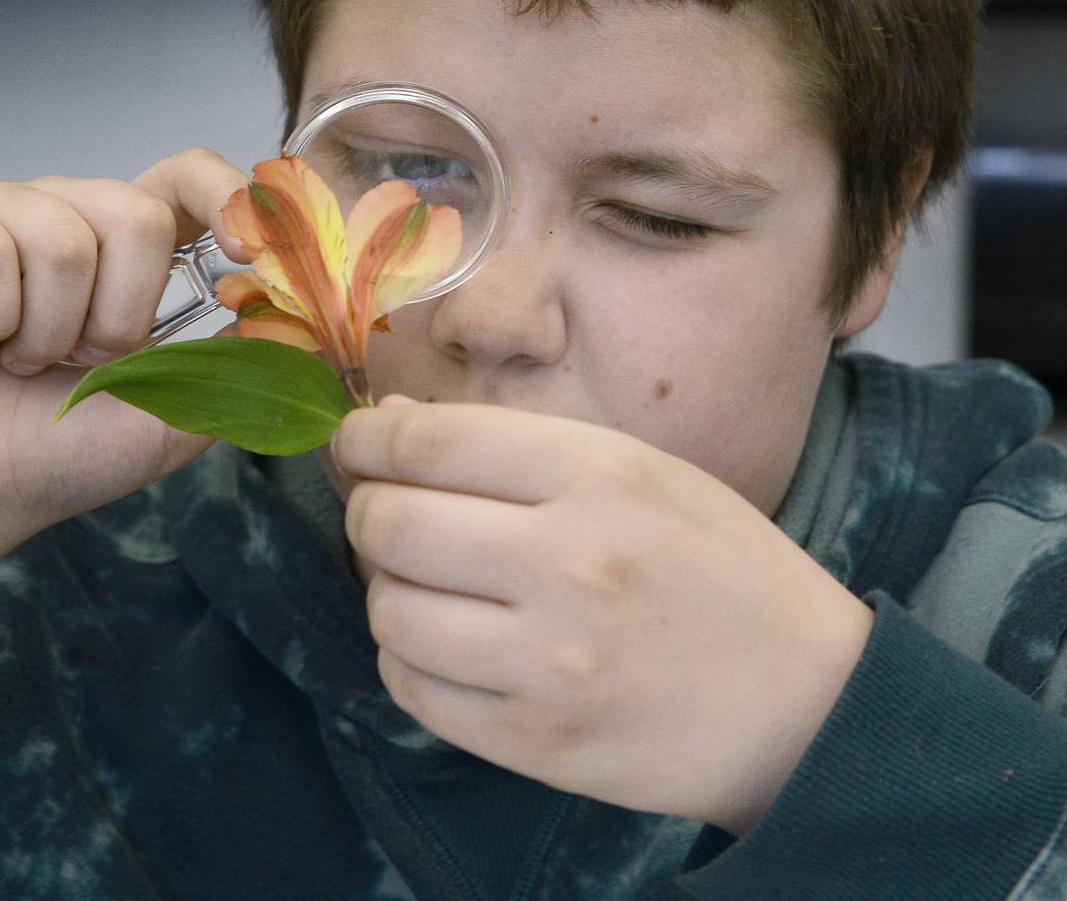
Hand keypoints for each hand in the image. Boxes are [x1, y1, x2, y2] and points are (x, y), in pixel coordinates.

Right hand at [0, 151, 251, 597]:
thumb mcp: (176, 416)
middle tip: (80, 361)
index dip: (227, 198)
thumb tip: (299, 314)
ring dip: (51, 333)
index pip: (189, 175)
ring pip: (64, 240)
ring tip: (23, 362)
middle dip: (121, 318)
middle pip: (138, 214)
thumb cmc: (60, 450)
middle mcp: (66, 210)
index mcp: (127, 243)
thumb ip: (242, 365)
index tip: (246, 253)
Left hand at [332, 397, 874, 834]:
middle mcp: (567, 563)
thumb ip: (514, 443)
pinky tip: (443, 643)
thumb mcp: (637, 470)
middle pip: (389, 524)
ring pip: (389, 612)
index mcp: (596, 475)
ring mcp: (549, 663)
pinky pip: (413, 691)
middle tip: (386, 512)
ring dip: (386, 589)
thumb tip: (391, 421)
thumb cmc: (718, 565)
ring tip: (424, 582)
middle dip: (367, 510)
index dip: (366, 437)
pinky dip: (405, 659)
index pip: (426, 443)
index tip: (356, 441)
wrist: (808, 702)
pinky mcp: (537, 743)